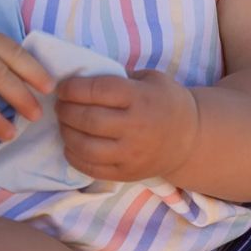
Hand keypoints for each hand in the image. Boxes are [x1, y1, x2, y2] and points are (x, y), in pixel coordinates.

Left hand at [56, 70, 198, 184]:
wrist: (190, 139)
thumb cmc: (166, 102)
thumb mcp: (150, 78)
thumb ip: (119, 77)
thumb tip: (81, 76)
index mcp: (141, 98)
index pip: (98, 91)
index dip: (73, 88)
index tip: (63, 87)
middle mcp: (136, 127)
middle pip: (88, 119)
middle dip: (65, 110)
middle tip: (60, 105)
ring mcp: (131, 154)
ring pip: (85, 146)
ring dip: (66, 133)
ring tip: (64, 124)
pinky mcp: (126, 173)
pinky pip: (91, 168)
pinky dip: (73, 156)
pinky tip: (70, 145)